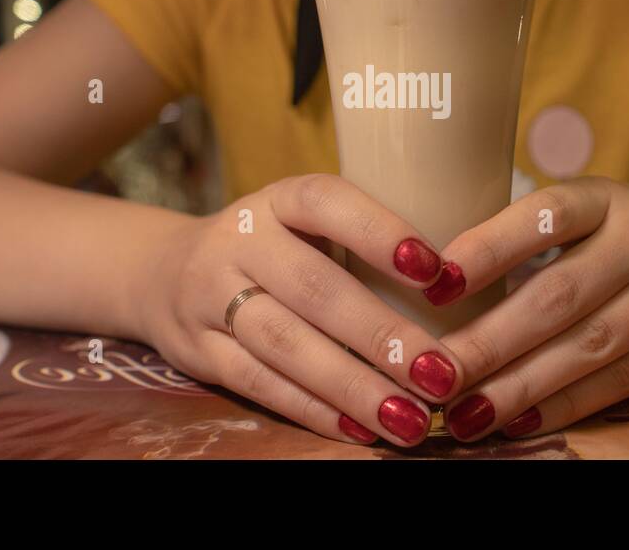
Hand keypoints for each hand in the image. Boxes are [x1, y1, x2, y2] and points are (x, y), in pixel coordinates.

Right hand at [133, 174, 466, 445]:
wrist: (161, 272)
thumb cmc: (272, 249)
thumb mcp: (304, 224)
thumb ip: (363, 243)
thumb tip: (467, 287)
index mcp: (278, 199)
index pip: (327, 202)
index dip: (381, 232)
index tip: (438, 272)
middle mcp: (240, 240)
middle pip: (314, 288)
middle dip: (382, 336)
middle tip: (441, 374)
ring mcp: (211, 295)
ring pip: (284, 343)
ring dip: (352, 385)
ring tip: (409, 419)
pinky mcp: (197, 350)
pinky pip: (259, 383)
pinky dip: (312, 409)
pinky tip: (360, 429)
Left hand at [433, 177, 628, 440]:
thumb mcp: (603, 208)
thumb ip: (538, 235)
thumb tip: (440, 284)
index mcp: (611, 198)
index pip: (547, 214)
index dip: (489, 247)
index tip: (433, 281)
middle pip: (559, 295)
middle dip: (488, 341)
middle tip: (431, 373)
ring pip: (587, 348)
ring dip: (519, 387)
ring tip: (463, 412)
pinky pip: (619, 383)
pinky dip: (565, 406)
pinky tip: (519, 421)